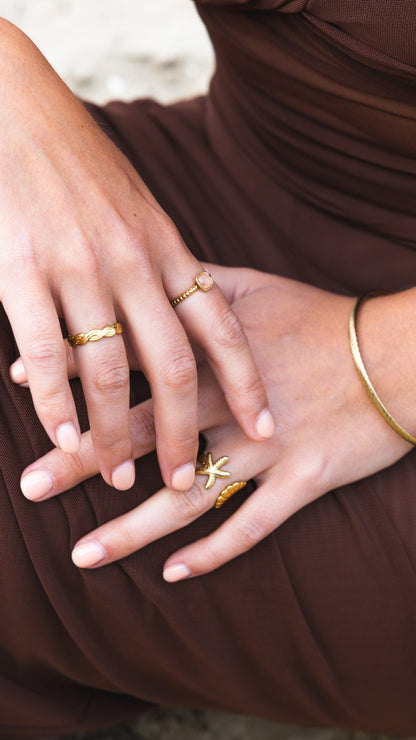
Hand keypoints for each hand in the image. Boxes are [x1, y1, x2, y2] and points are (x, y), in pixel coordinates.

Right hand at [1, 19, 271, 492]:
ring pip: (107, 369)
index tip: (264, 425)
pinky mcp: (23, 272)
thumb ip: (166, 269)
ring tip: (119, 476)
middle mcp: (133, 264)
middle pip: (171, 364)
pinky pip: (47, 351)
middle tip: (188, 480)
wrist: (23, 117)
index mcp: (168, 250)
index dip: (246, 381)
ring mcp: (79, 269)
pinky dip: (55, 402)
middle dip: (181, 429)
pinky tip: (62, 435)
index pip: (221, 327)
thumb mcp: (144, 214)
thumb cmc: (87, 172)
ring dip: (115, 432)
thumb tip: (189, 324)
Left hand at [15, 266, 413, 576]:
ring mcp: (267, 447)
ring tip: (83, 555)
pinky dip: (215, 551)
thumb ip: (198, 286)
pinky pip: (254, 525)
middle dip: (86, 462)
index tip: (23, 390)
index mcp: (213, 355)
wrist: (397, 353)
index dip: (77, 376)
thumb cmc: (322, 318)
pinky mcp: (304, 478)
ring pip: (190, 494)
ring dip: (135, 528)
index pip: (131, 366)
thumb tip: (145, 281)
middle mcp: (231, 405)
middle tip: (31, 486)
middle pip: (147, 435)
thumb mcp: (256, 287)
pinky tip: (174, 575)